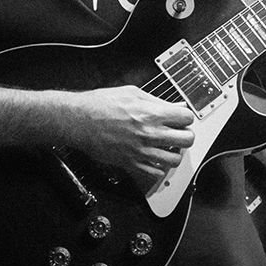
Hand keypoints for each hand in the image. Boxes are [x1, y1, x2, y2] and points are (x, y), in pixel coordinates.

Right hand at [70, 85, 193, 185]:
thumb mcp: (132, 92)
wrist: (79, 120)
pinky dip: (159, 167)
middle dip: (185, 135)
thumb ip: (156, 101)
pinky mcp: (130, 163)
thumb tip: (173, 106)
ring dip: (174, 153)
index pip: (186, 118)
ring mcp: (141, 151)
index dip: (186, 117)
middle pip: (186, 140)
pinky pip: (155, 173)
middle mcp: (149, 133)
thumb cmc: (100, 104)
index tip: (181, 118)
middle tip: (179, 133)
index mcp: (151, 113)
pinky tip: (154, 159)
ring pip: (174, 159)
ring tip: (168, 147)